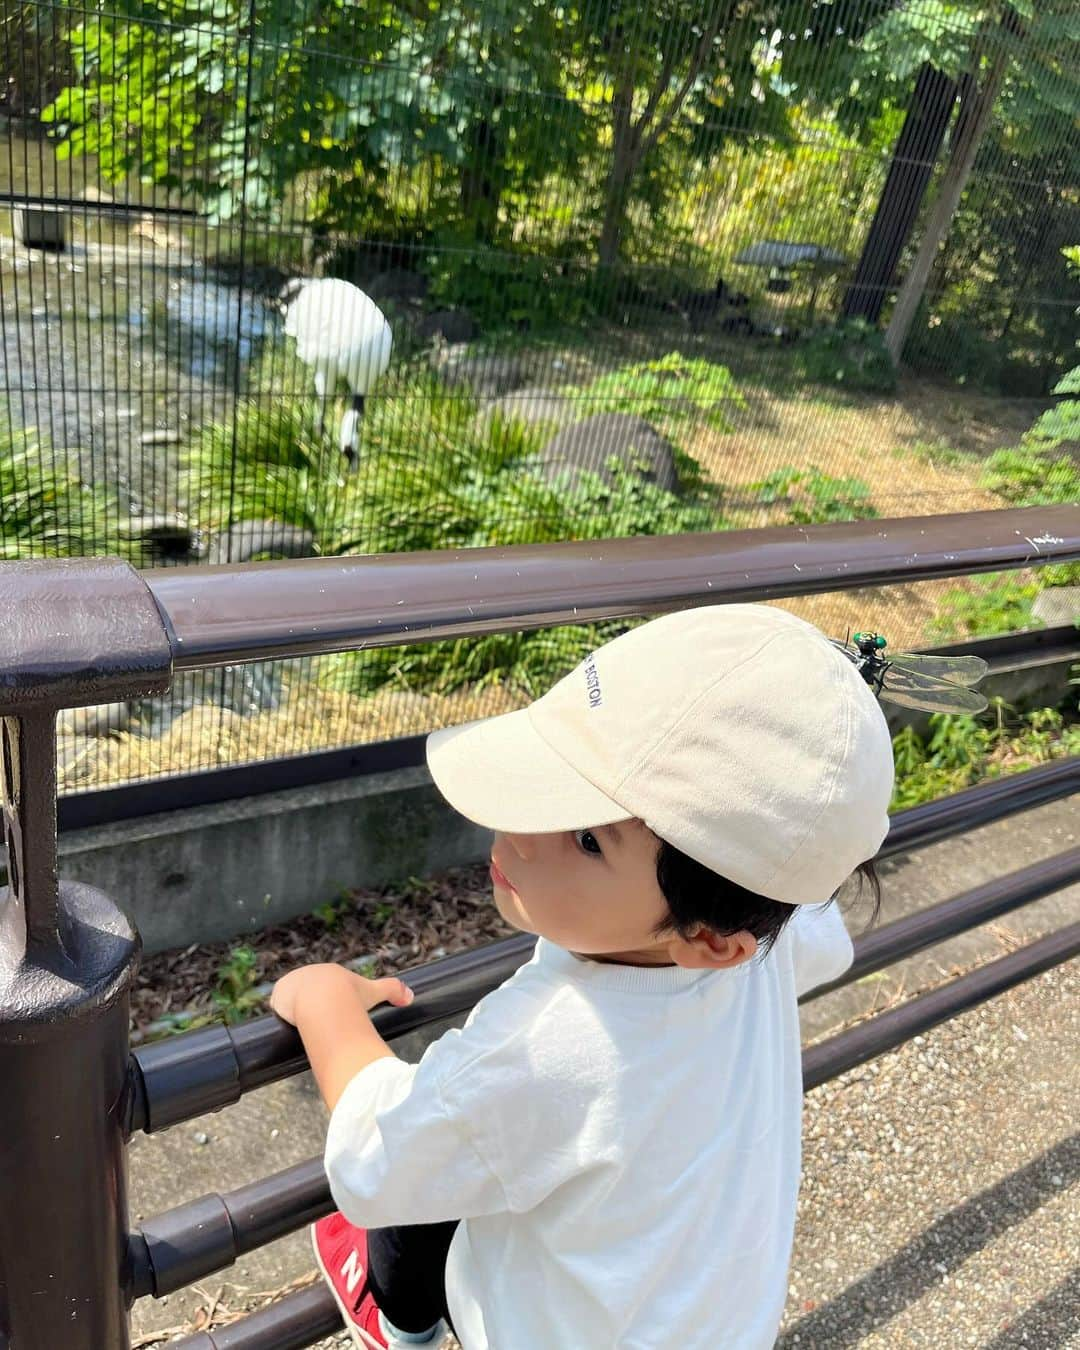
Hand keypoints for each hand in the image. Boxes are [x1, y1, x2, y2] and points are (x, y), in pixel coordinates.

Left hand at [270, 963, 414, 1026]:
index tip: (334, 1017)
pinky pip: (279, 1007)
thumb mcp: (374, 992)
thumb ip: (394, 990)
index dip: (330, 1003)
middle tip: (322, 1025)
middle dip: (313, 1008)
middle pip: (308, 994)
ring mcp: (291, 984)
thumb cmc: (350, 995)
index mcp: (328, 972)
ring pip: (293, 1001)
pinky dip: (284, 1015)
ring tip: (307, 1029)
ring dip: (297, 1011)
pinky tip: (290, 1026)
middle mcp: (308, 973)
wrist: (324, 999)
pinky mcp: (278, 996)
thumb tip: (412, 995)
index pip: (327, 988)